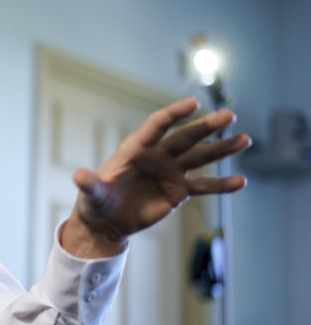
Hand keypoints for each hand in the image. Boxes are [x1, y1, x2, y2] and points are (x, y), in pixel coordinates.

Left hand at [61, 97, 249, 258]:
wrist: (106, 221)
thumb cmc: (95, 202)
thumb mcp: (91, 195)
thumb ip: (89, 185)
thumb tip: (78, 176)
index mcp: (135, 149)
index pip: (157, 125)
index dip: (174, 113)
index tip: (194, 103)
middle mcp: (156, 156)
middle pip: (184, 137)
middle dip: (206, 127)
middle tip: (229, 116)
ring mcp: (169, 172)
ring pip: (200, 157)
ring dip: (221, 149)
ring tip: (245, 140)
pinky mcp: (177, 191)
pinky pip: (203, 186)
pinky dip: (221, 185)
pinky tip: (240, 182)